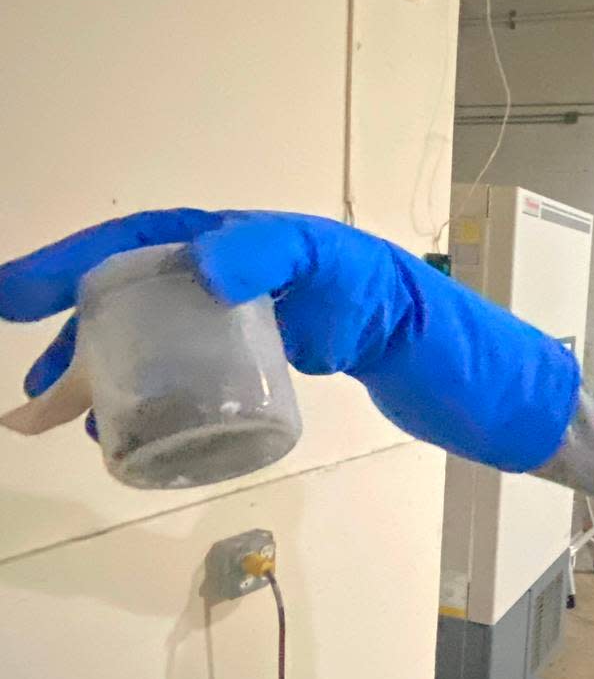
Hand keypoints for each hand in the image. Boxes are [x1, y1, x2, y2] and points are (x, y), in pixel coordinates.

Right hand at [0, 209, 580, 471]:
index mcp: (249, 244)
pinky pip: (194, 377)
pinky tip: (133, 436)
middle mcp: (245, 278)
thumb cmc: (412, 319)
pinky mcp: (273, 363)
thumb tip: (201, 262)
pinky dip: (157, 403)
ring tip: (60, 427)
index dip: (72, 266)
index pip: (143, 243)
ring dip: (105, 381)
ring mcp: (257, 324)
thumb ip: (279, 256)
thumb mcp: (348, 277)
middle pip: (137, 301)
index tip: (13, 296)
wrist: (463, 375)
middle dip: (75, 341)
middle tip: (28, 399)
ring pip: (159, 345)